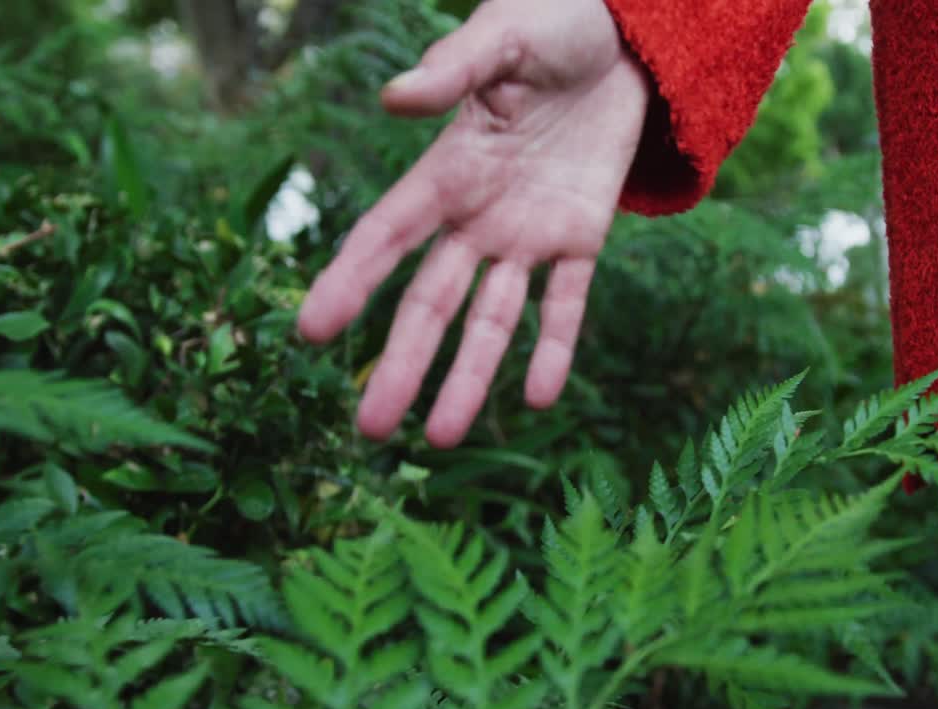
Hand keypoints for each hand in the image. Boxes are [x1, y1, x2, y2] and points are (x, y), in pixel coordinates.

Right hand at [297, 0, 649, 446]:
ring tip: (442, 438)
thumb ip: (455, 72)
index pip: (387, 237)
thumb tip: (396, 99)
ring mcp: (529, 234)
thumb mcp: (503, 38)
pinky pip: (567, 304)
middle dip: (402, 363)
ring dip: (469, 378)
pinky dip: (556, 348)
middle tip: (369, 429)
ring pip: (492, 319)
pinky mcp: (582, 238)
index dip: (349, 282)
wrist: (626, 39)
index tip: (311, 334)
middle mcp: (479, 216)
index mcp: (447, 170)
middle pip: (432, 302)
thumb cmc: (552, 25)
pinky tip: (539, 397)